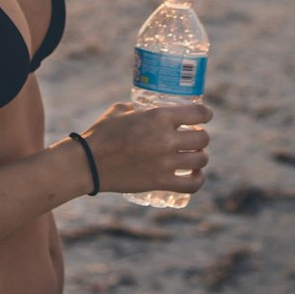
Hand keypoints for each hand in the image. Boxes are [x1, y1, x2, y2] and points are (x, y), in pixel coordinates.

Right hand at [80, 101, 211, 195]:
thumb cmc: (102, 133)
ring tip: (193, 156)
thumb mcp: (121, 110)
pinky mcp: (161, 181)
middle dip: (200, 137)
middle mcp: (166, 139)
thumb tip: (147, 109)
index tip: (204, 116)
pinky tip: (194, 174)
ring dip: (199, 156)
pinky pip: (193, 184)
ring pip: (201, 160)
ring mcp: (165, 162)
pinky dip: (198, 179)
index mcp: (159, 116)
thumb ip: (140, 109)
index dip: (205, 113)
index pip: (198, 113)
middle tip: (193, 138)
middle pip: (203, 139)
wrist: (89, 163)